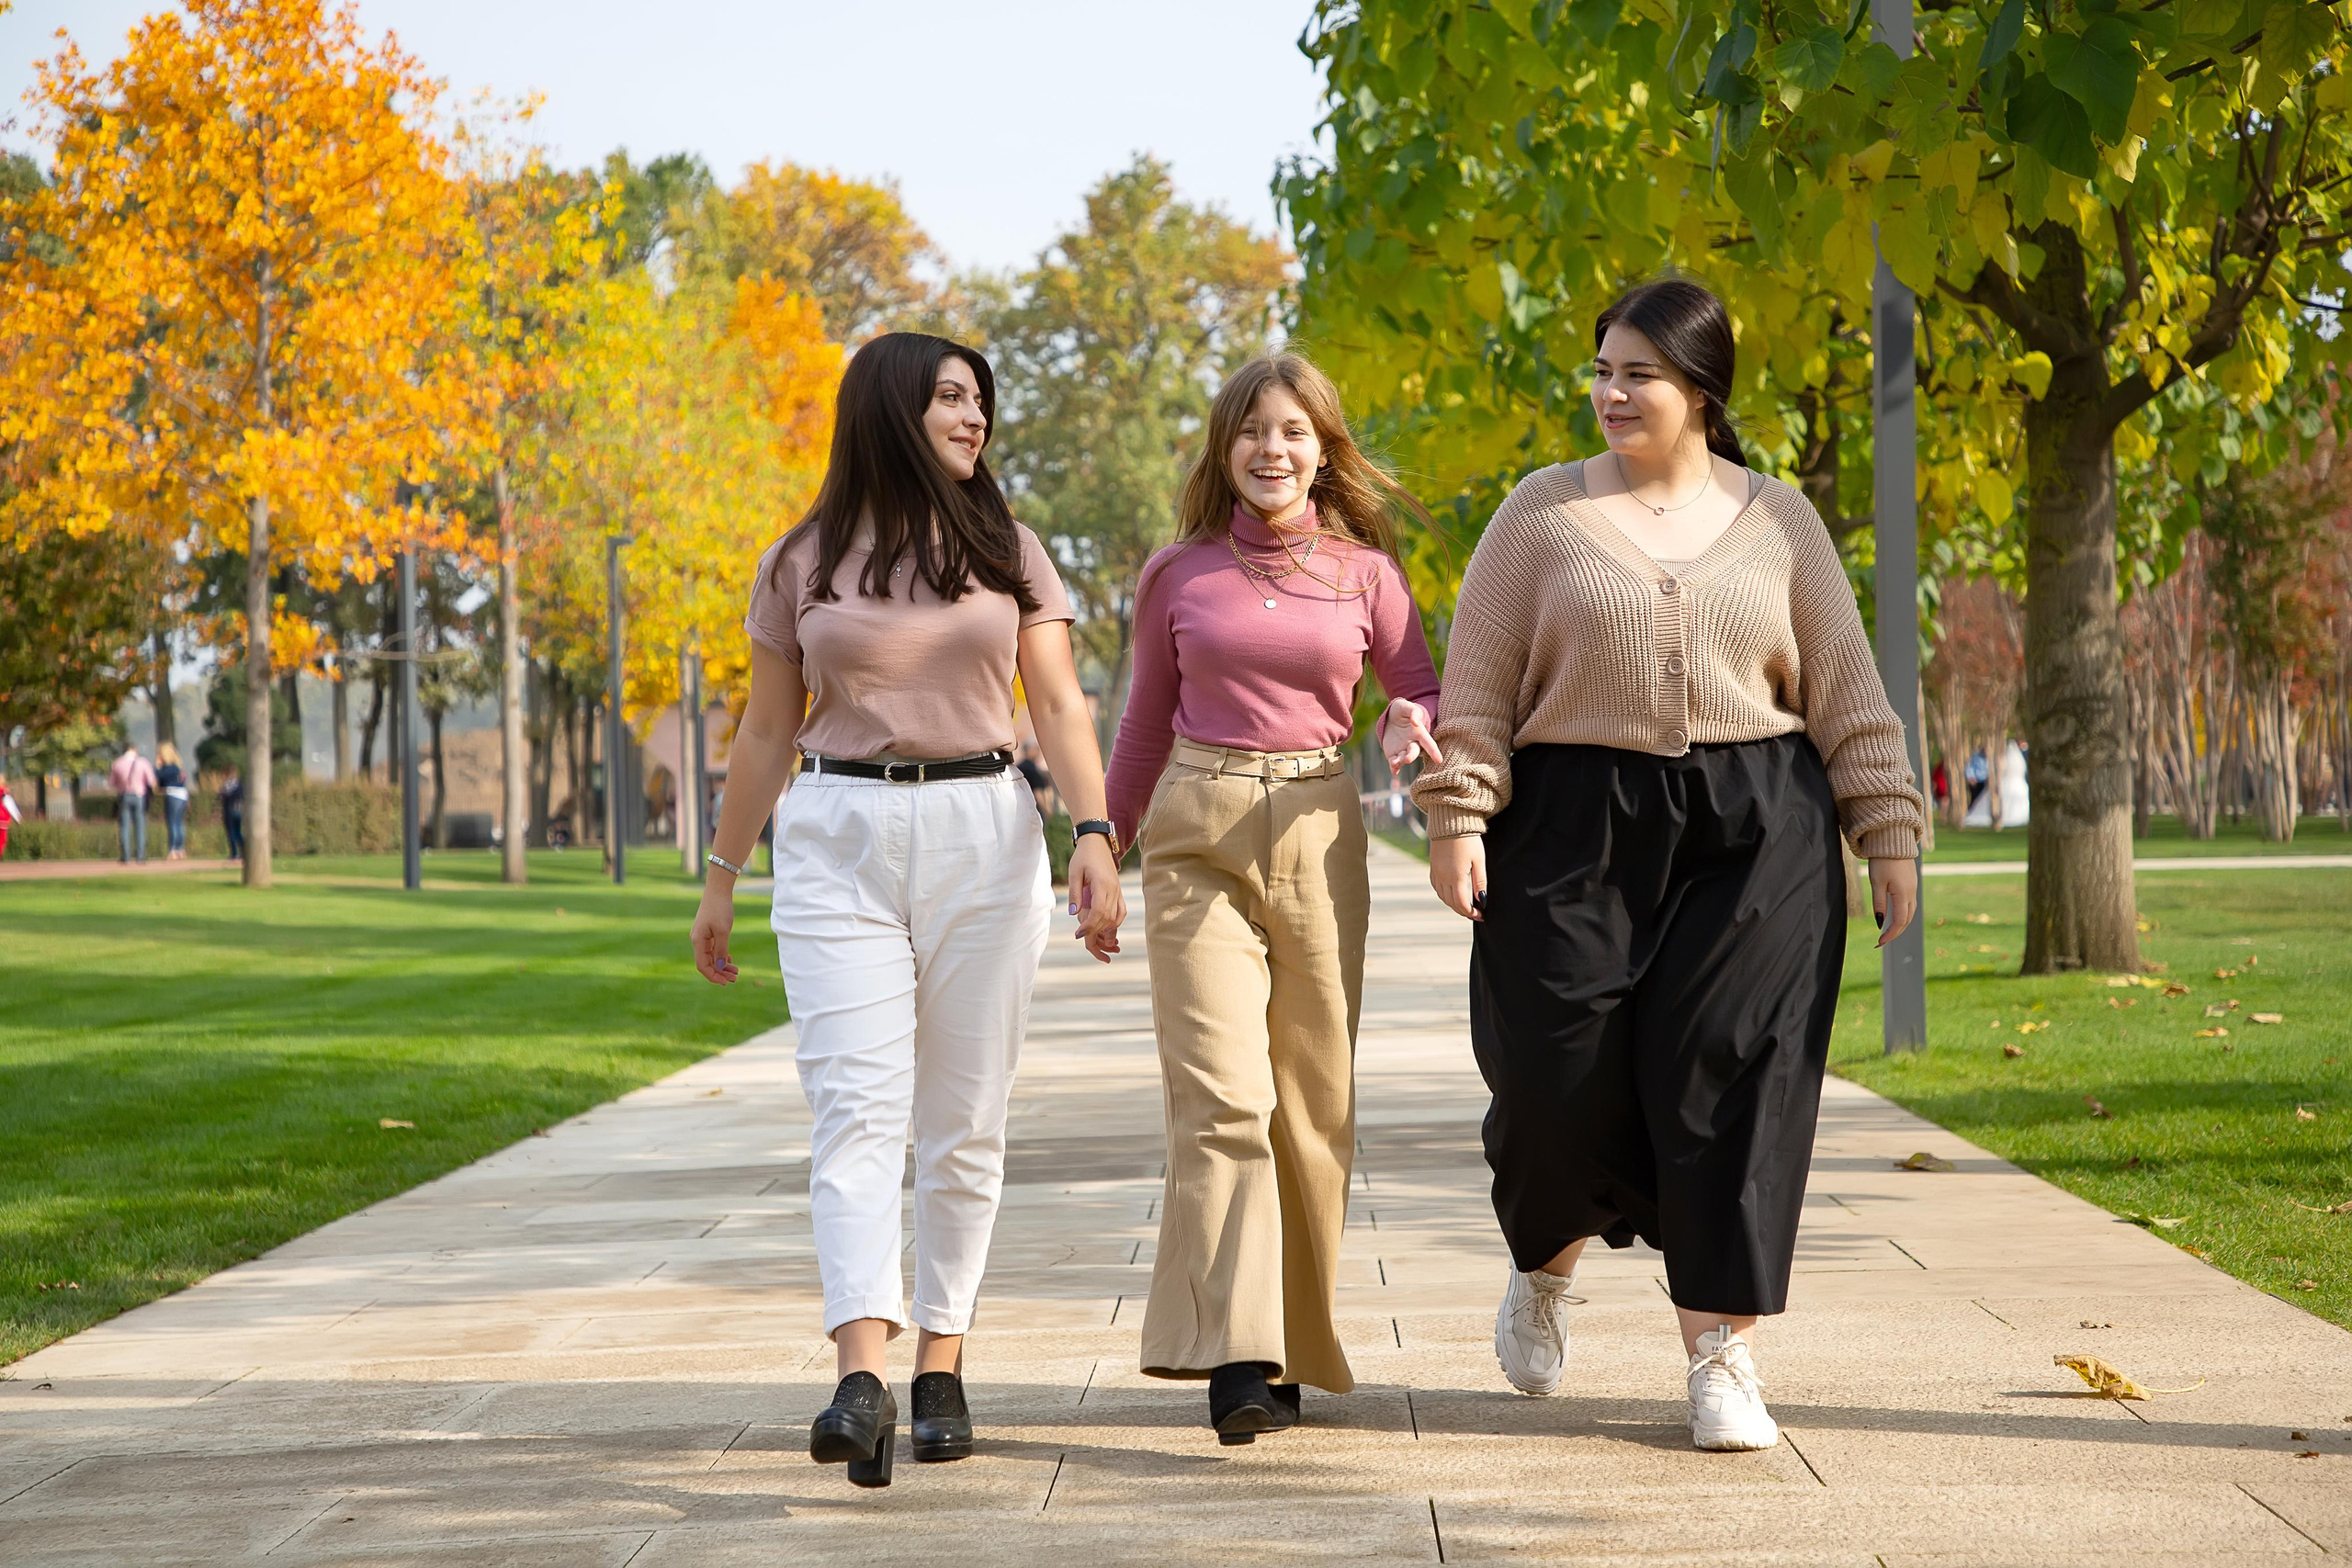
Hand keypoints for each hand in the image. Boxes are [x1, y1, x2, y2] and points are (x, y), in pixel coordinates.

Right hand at [691, 883, 739, 983]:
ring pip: (711, 957)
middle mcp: (697, 941)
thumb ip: (721, 950)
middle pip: (707, 963)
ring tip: (736, 972)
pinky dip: (721, 956)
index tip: (725, 982)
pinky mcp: (708, 932)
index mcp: (698, 941)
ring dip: (722, 966)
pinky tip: (730, 961)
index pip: (702, 966)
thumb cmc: (720, 909)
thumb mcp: (723, 931)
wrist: (718, 890)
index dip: (713, 976)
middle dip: (720, 973)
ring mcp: (702, 937)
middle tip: (735, 979)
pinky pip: (713, 949)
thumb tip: (720, 967)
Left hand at [1067, 833, 1125, 961]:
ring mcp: (1118, 891)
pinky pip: (1121, 911)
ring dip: (1105, 928)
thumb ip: (1075, 894)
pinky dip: (1114, 922)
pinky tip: (1105, 927)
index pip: (1099, 912)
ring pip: (1116, 917)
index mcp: (1102, 884)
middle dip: (1095, 930)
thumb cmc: (1083, 856)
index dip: (1089, 926)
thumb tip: (1074, 915)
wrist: (1097, 843)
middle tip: (1080, 935)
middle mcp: (1114, 889)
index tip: (1078, 934)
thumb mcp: (1074, 873)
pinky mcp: (1119, 892)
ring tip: (1091, 932)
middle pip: (1108, 917)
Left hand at [1376, 698, 1442, 774]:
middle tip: (1407, 759)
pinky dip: (1394, 767)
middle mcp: (1413, 744)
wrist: (1391, 718)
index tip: (1439, 760)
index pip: (1428, 743)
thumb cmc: (1402, 710)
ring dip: (1400, 762)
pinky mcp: (1393, 754)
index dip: (1434, 752)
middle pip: (1414, 752)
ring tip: (1395, 762)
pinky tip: (1394, 771)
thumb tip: (1415, 722)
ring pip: (1403, 758)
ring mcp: (1403, 750)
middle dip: (1411, 756)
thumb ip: (1413, 712)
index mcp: (1420, 733)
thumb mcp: (1407, 707)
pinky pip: (1394, 762)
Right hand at [1430, 833, 1485, 920]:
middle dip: (1463, 911)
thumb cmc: (1468, 839)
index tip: (1481, 916)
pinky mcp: (1433, 867)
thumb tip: (1482, 901)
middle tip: (1475, 914)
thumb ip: (1480, 882)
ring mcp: (1436, 872)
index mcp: (1455, 876)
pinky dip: (1444, 895)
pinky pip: (1436, 887)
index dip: (1471, 913)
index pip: (1461, 903)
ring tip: (1465, 906)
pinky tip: (1452, 894)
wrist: (1450, 822)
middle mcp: (1443, 877)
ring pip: (1442, 897)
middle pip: (1451, 903)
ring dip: (1453, 905)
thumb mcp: (1479, 860)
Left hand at [1869, 856, 1918, 947]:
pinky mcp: (1911, 884)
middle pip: (1906, 920)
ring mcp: (1913, 889)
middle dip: (1895, 933)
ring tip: (1887, 933)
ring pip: (1910, 913)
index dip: (1890, 934)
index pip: (1899, 921)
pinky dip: (1903, 915)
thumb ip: (1879, 903)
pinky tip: (1893, 917)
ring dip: (1900, 925)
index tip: (1879, 942)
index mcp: (1903, 894)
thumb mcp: (1876, 882)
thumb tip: (1880, 923)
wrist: (1894, 840)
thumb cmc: (1882, 860)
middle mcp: (1911, 893)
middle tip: (1881, 942)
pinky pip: (1909, 904)